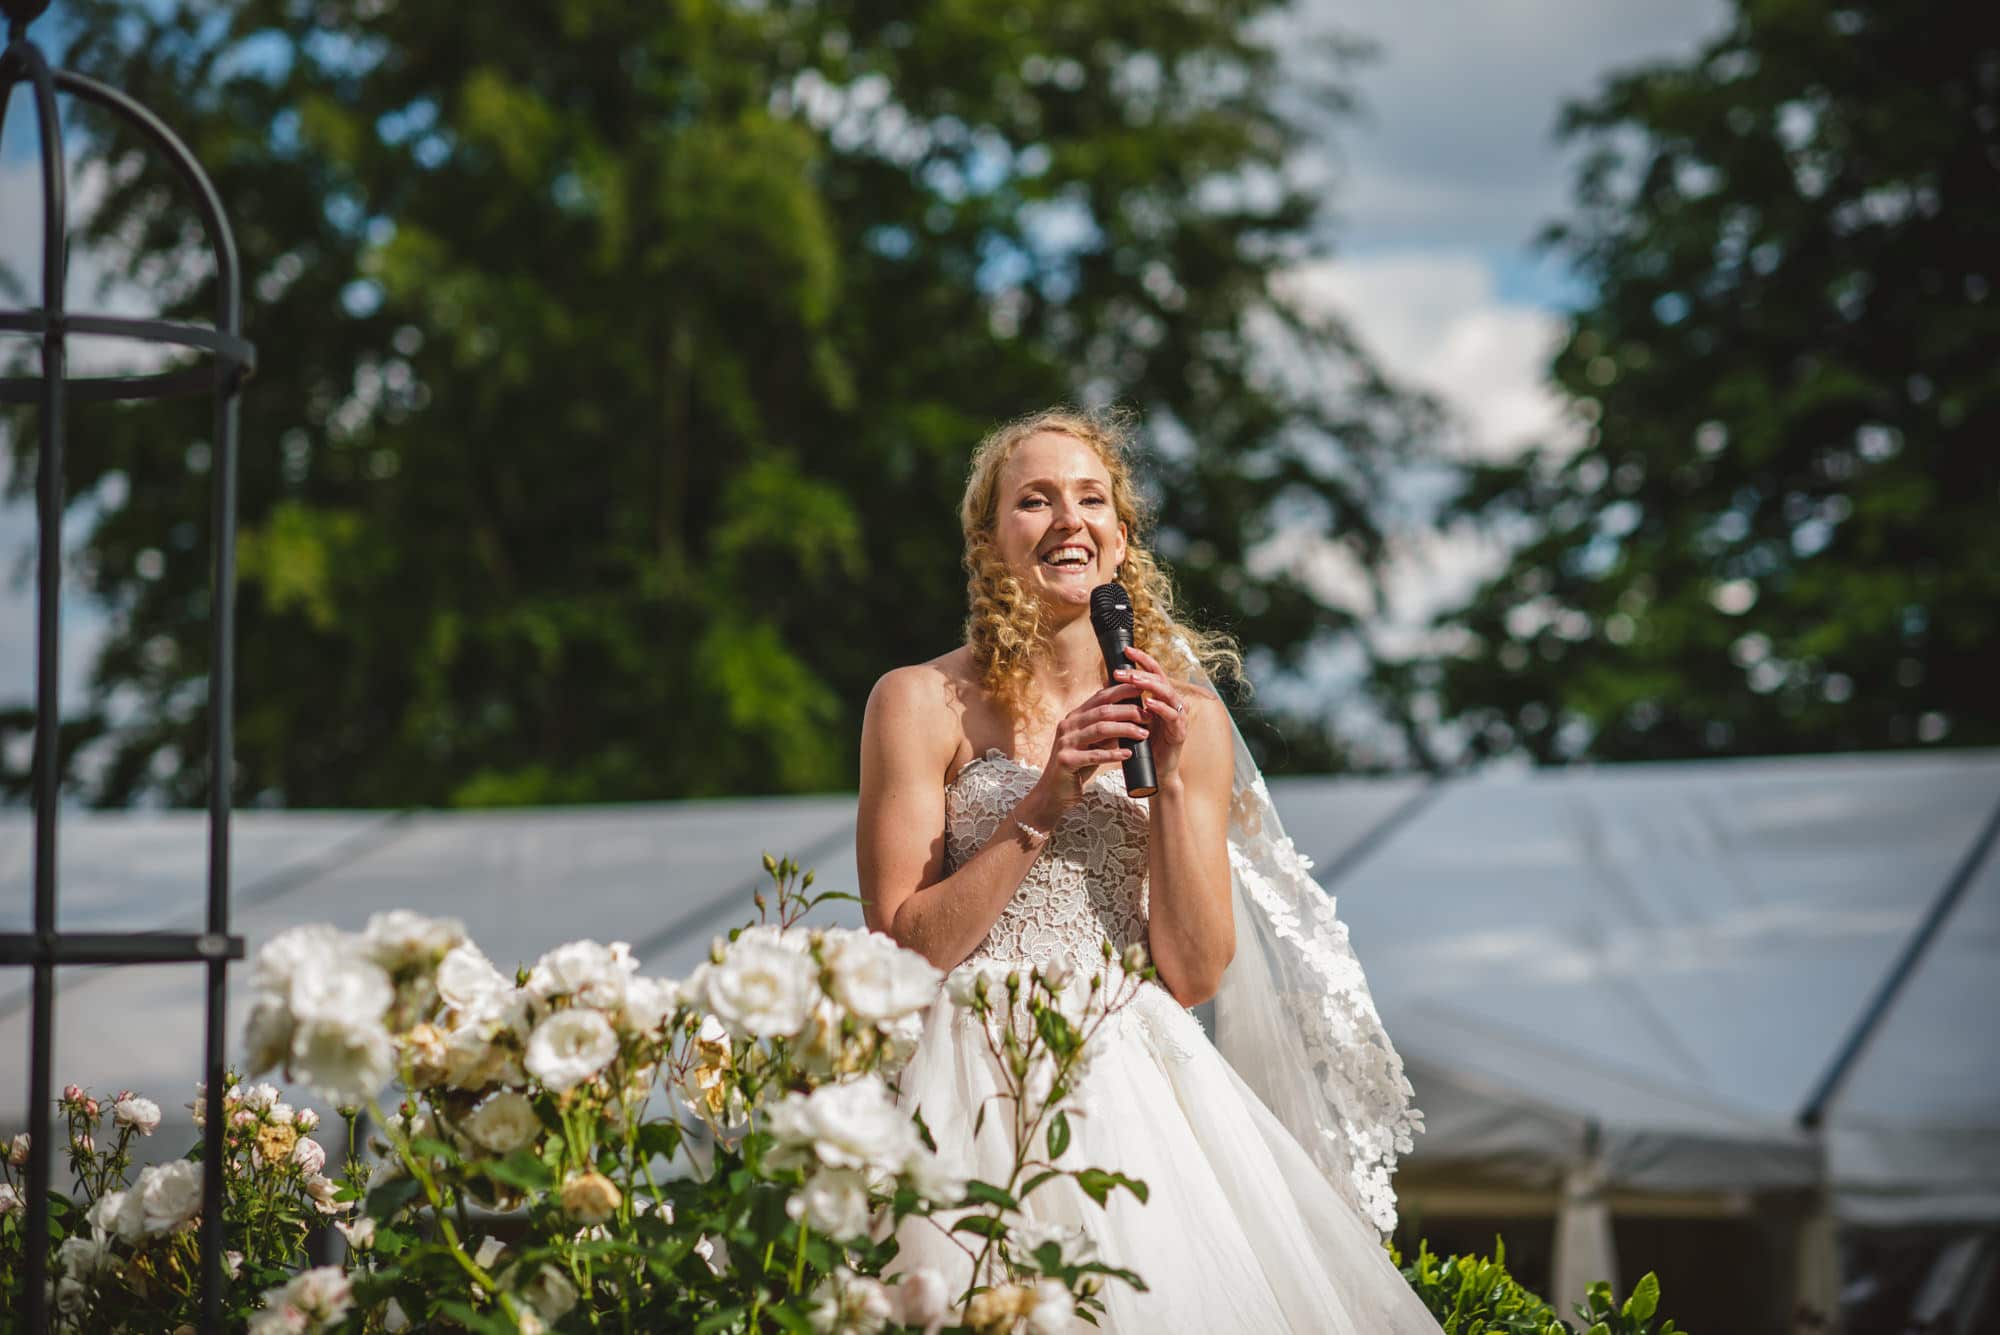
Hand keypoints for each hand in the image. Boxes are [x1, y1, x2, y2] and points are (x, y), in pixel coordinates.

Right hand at [1031, 679, 1151, 813]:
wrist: (1053, 791)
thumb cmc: (1077, 766)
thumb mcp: (1092, 744)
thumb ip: (1107, 732)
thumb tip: (1134, 719)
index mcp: (1075, 717)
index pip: (1100, 697)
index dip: (1122, 691)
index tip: (1142, 689)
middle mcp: (1068, 725)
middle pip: (1103, 711)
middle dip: (1129, 711)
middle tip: (1148, 717)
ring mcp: (1065, 742)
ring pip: (1101, 729)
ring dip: (1126, 730)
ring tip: (1144, 734)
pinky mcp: (1066, 760)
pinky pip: (1094, 755)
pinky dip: (1113, 754)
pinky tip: (1128, 754)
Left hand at [1111, 645, 1196, 783]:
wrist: (1155, 772)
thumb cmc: (1143, 745)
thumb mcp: (1132, 719)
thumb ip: (1126, 702)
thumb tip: (1108, 683)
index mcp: (1161, 698)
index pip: (1153, 672)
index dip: (1142, 660)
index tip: (1126, 651)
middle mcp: (1172, 703)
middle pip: (1160, 679)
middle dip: (1141, 672)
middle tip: (1122, 671)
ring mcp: (1178, 717)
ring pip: (1168, 693)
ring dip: (1150, 686)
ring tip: (1134, 681)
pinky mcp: (1180, 732)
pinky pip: (1172, 716)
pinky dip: (1161, 708)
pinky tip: (1149, 704)